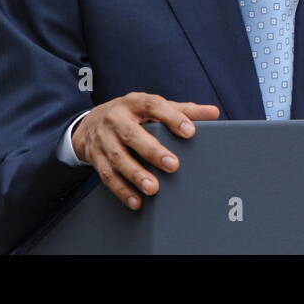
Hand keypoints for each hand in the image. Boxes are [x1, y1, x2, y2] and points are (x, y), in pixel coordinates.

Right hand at [72, 93, 220, 209]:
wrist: (90, 123)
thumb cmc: (131, 115)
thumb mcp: (153, 107)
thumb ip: (183, 110)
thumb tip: (213, 113)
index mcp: (134, 102)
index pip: (154, 105)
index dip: (172, 117)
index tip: (190, 131)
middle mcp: (116, 119)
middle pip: (132, 135)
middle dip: (153, 151)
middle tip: (173, 165)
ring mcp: (103, 139)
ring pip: (118, 158)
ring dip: (136, 175)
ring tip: (154, 188)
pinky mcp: (95, 157)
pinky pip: (107, 176)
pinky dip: (122, 190)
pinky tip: (137, 201)